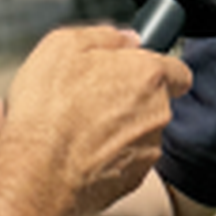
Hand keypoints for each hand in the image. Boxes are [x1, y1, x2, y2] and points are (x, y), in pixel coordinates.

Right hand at [0, 26, 191, 215]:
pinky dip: (109, 157)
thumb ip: (104, 36)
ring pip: (140, 133)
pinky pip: (127, 161)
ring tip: (78, 129)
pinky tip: (79, 153)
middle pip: (154, 102)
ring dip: (118, 129)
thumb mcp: (62, 45)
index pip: (178, 70)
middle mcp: (157, 113)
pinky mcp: (133, 179)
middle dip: (129, 99)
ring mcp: (148, 149)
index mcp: (147, 75)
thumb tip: (126, 38)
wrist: (37, 172)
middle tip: (90, 99)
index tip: (131, 72)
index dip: (154, 69)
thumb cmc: (47, 109)